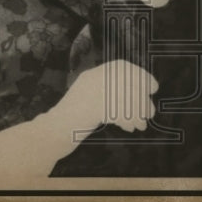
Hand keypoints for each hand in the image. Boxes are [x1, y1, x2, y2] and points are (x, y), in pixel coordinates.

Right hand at [0, 60, 157, 176]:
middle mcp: (91, 80)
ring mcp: (89, 92)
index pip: (121, 66)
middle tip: (151, 110)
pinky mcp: (91, 108)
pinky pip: (117, 111)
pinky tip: (130, 128)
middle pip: (126, 80)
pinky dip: (127, 120)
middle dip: (142, 95)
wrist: (49, 135)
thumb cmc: (70, 122)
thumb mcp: (90, 101)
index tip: (153, 86)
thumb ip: (108, 94)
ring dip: (137, 110)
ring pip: (124, 96)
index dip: (140, 74)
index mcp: (91, 76)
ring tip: (143, 123)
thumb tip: (139, 97)